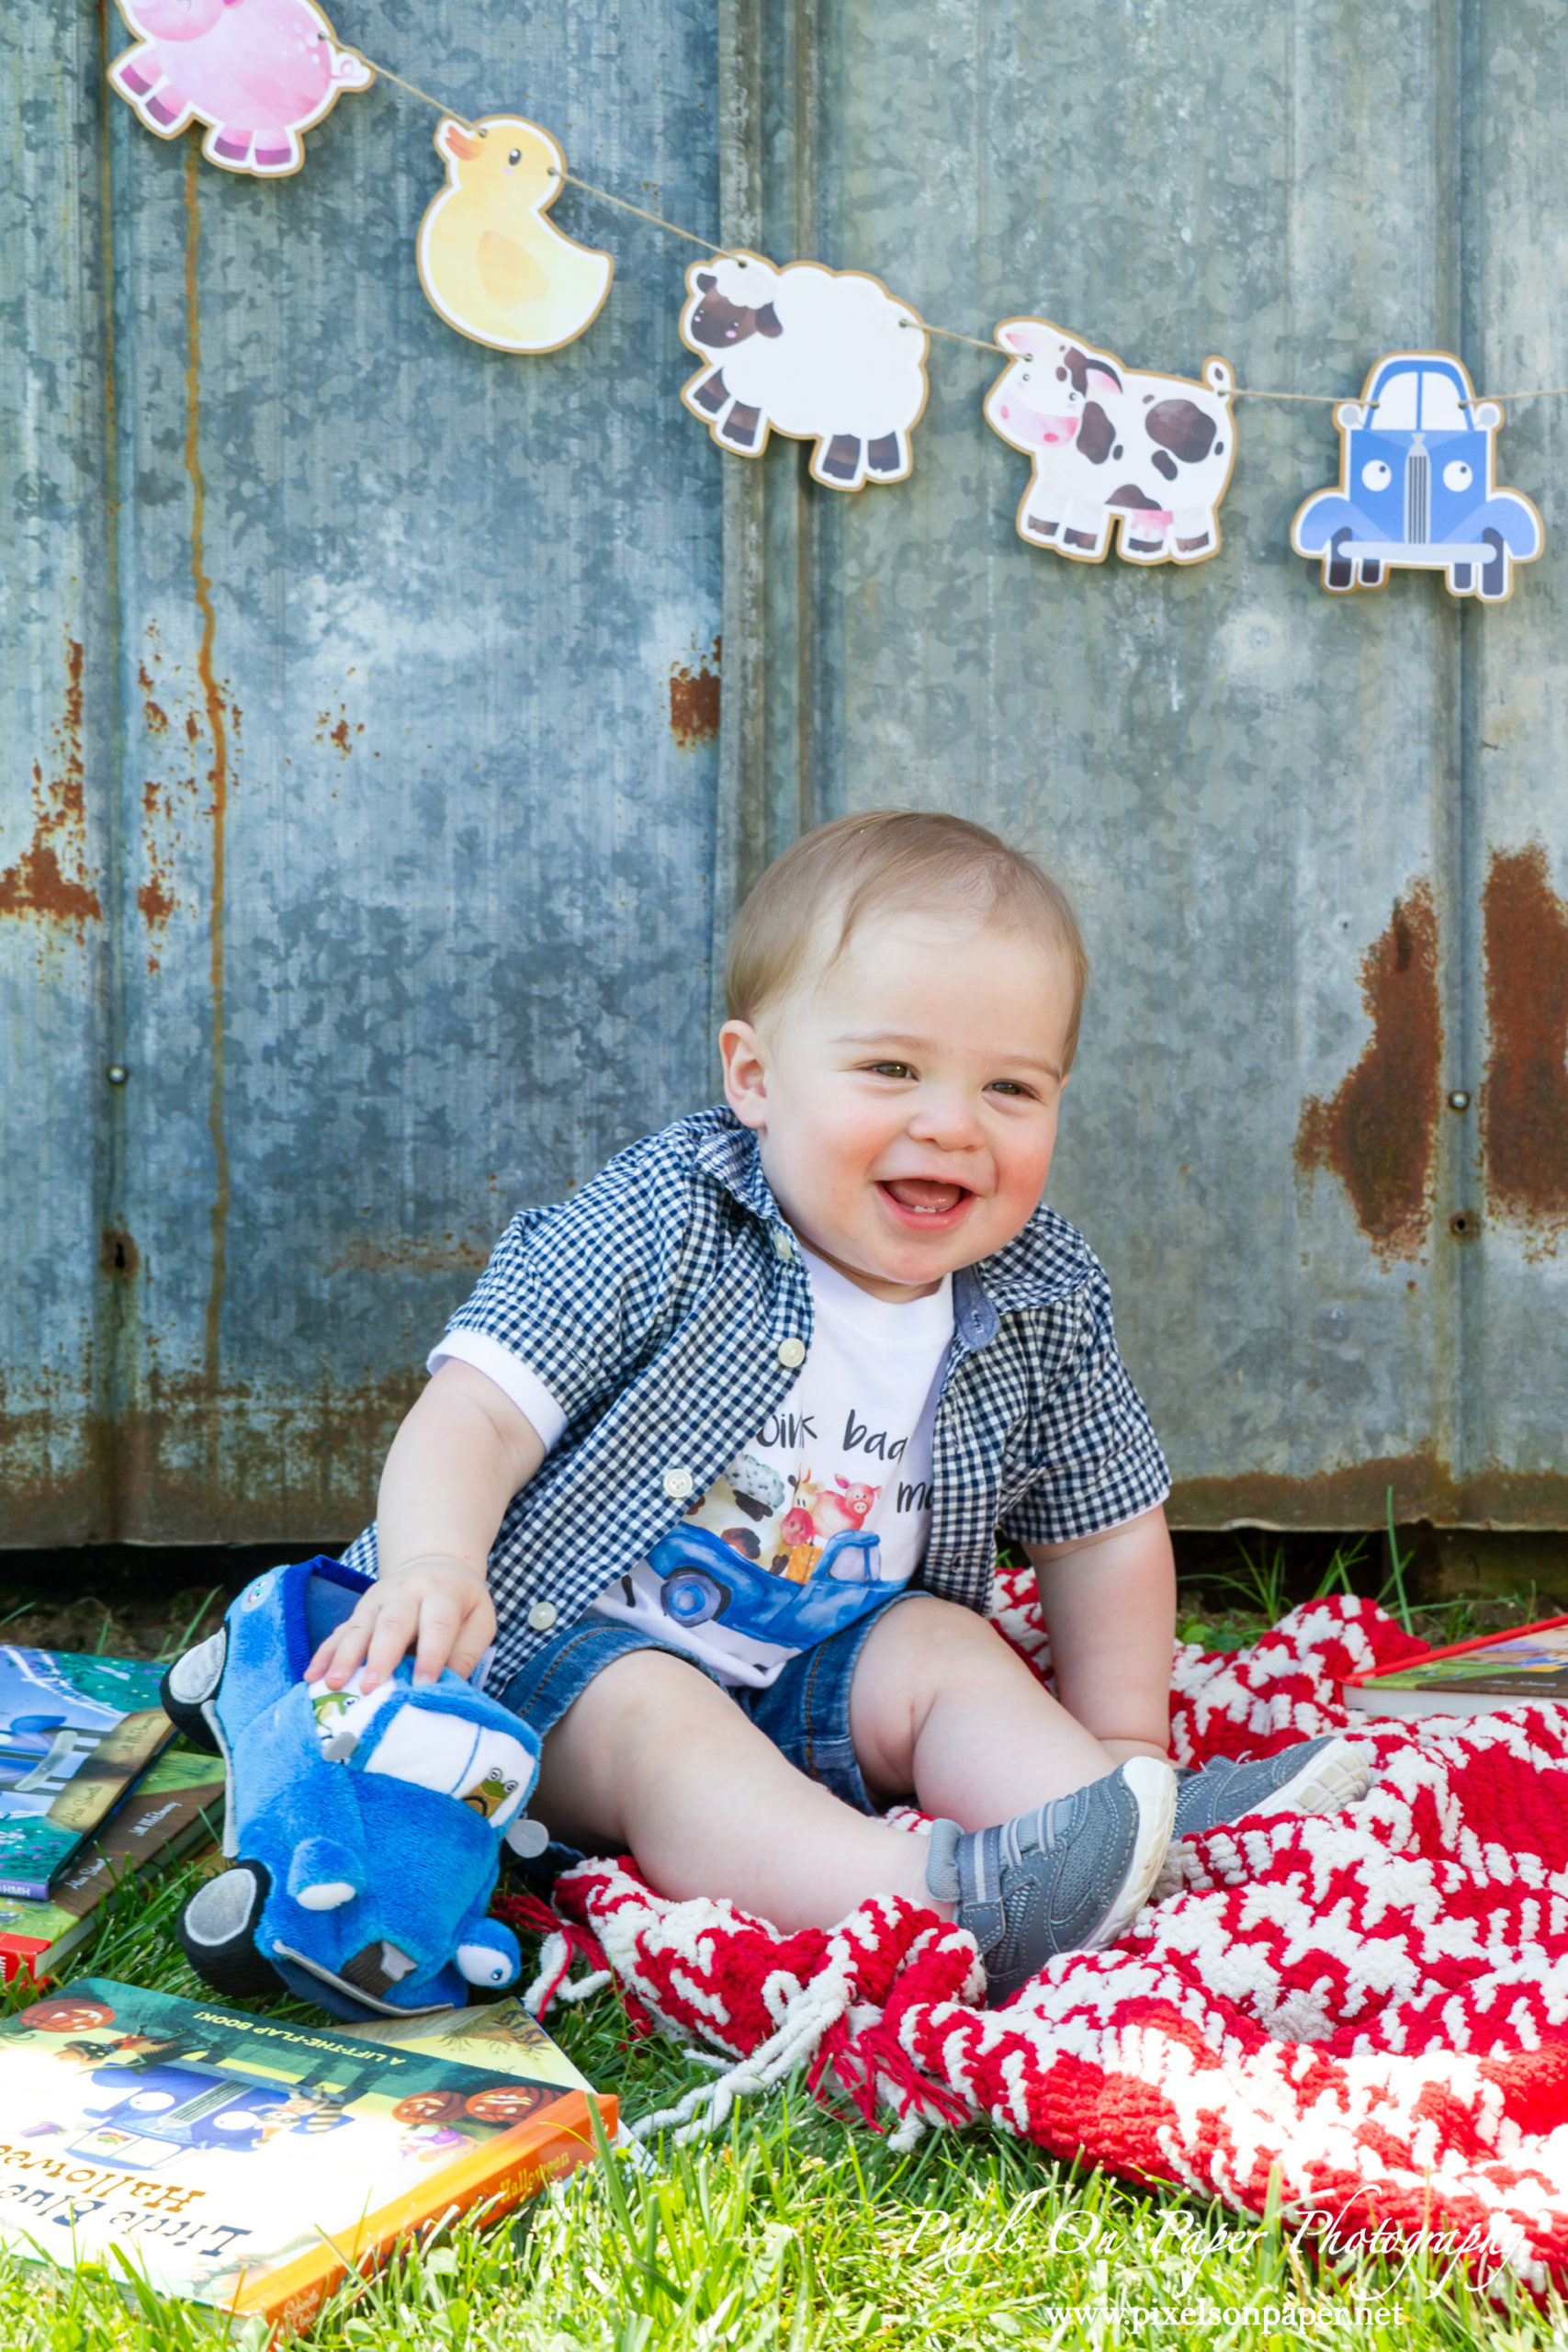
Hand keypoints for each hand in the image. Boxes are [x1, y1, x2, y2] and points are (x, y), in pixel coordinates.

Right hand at [305, 1555, 497, 1692]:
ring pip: (360, 1627)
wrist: (436, 1566)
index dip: (430, 1656)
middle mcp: (407, 1593)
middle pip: (393, 1624)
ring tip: (335, 1684)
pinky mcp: (360, 1610)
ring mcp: (378, 1599)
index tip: (422, 1687)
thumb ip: (466, 1652)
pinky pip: (340, 1631)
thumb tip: (447, 1689)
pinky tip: (312, 1675)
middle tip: (370, 1688)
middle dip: (380, 1657)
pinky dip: (325, 1654)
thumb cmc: (460, 1603)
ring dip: (345, 1657)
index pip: (438, 1625)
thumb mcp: (480, 1620)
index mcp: (442, 1594)